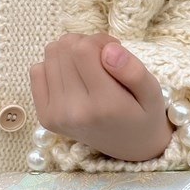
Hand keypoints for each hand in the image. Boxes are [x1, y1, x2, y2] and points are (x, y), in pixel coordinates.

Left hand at [30, 33, 172, 161]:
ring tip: (89, 68)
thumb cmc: (144, 116)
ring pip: (50, 55)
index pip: (83, 50)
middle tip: (102, 59)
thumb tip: (108, 49)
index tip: (113, 50)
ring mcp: (56, 115)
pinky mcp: (45, 116)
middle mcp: (75, 111)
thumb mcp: (153, 93)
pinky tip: (73, 79)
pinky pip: (37, 71)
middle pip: (64, 49)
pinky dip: (54, 67)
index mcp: (104, 104)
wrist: (131, 149)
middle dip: (84, 44)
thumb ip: (133, 71)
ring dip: (70, 53)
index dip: (98, 40)